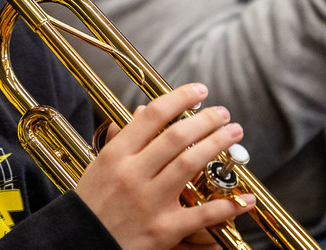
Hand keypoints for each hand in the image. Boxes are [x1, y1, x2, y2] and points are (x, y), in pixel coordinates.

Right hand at [75, 83, 253, 249]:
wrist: (80, 243)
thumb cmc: (91, 204)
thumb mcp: (99, 166)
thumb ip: (122, 139)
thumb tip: (142, 112)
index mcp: (117, 155)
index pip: (153, 115)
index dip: (181, 98)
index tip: (200, 90)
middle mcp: (133, 174)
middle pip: (177, 137)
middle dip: (206, 120)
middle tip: (224, 113)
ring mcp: (148, 202)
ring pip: (190, 165)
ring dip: (217, 145)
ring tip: (233, 133)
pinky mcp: (162, 230)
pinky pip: (200, 215)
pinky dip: (227, 206)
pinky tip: (245, 197)